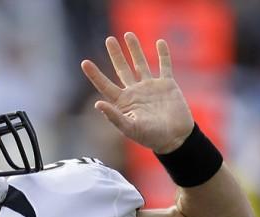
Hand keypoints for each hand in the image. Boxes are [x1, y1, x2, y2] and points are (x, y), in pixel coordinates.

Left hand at [81, 32, 193, 153]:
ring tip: (128, 34)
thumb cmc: (151, 137)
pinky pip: (164, 66)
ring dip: (135, 49)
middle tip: (109, 40)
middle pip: (122, 69)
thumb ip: (114, 117)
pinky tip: (159, 42)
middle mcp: (134, 92)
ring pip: (140, 64)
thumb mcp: (130, 128)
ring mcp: (150, 87)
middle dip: (116, 54)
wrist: (175, 138)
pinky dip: (163, 54)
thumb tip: (97, 104)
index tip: (84, 62)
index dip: (94, 74)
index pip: (105, 85)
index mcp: (123, 102)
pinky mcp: (166, 85)